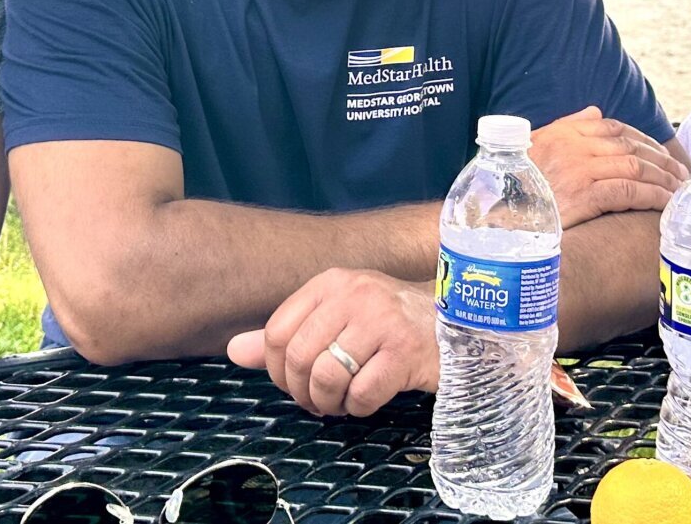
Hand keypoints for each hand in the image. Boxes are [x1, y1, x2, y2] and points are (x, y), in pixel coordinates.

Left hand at [227, 269, 437, 417]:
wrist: (456, 323)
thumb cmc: (389, 324)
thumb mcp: (336, 318)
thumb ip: (286, 335)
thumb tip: (234, 351)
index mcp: (331, 283)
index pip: (277, 331)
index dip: (275, 369)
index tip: (292, 383)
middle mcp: (354, 295)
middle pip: (297, 357)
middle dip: (301, 391)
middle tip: (317, 401)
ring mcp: (383, 321)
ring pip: (327, 377)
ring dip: (328, 403)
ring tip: (340, 402)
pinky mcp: (406, 352)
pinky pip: (362, 394)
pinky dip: (358, 407)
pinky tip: (368, 399)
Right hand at [528, 106, 685, 227]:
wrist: (498, 221)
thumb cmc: (515, 190)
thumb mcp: (535, 148)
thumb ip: (566, 127)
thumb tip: (595, 111)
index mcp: (563, 134)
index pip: (614, 127)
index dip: (644, 138)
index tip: (661, 153)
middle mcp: (573, 148)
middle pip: (631, 146)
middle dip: (661, 160)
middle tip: (681, 173)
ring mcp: (579, 172)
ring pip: (635, 168)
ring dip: (663, 178)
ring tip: (679, 190)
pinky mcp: (584, 197)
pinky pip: (629, 192)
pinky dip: (653, 196)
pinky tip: (666, 204)